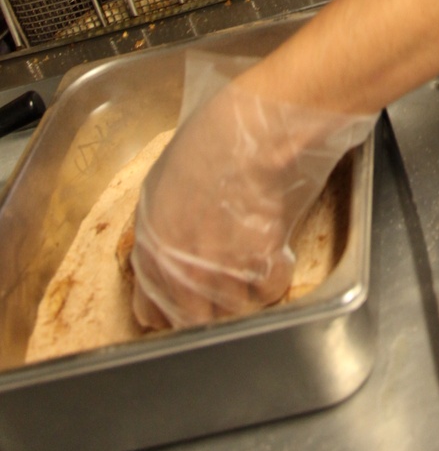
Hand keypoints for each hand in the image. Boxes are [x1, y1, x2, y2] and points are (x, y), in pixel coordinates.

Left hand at [130, 54, 374, 330]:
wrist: (253, 128)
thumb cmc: (207, 141)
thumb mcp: (162, 182)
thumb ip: (160, 227)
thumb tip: (170, 250)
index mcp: (151, 248)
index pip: (151, 312)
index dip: (171, 307)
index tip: (188, 298)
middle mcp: (181, 268)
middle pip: (194, 321)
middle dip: (210, 307)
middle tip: (227, 283)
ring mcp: (222, 269)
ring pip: (234, 311)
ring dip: (245, 292)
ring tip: (254, 261)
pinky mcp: (261, 262)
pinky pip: (269, 289)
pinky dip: (275, 275)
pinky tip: (276, 250)